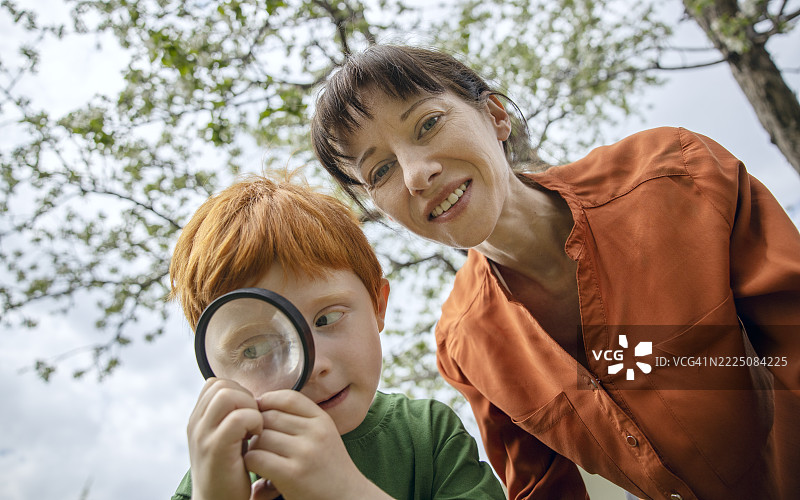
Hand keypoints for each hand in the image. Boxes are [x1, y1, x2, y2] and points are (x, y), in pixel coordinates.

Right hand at [187, 378, 263, 499]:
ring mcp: (203, 436)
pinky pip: (237, 418)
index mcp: (198, 420)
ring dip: (248, 406)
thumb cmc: (230, 472)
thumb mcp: (225, 439)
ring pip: (227, 395)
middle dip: (244, 396)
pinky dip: (253, 422)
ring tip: (254, 427)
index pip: (215, 383)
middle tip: (253, 419)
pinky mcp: (215, 448)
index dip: (237, 390)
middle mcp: (195, 425)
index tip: (248, 412)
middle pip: (220, 384)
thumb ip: (229, 418)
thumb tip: (250, 397)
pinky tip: (255, 437)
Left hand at [243, 390, 391, 499]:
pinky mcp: (292, 474)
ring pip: (261, 437)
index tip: (259, 414)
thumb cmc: (327, 468)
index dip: (268, 402)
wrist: (346, 498)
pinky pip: (257, 458)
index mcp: (323, 420)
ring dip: (253, 447)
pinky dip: (251, 463)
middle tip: (255, 441)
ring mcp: (305, 452)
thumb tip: (257, 403)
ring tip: (259, 457)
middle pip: (270, 417)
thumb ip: (299, 419)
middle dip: (257, 428)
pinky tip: (259, 471)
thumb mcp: (322, 435)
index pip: (288, 397)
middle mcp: (316, 432)